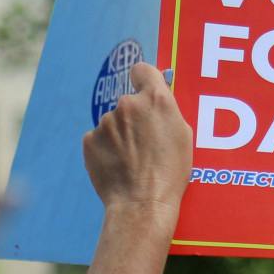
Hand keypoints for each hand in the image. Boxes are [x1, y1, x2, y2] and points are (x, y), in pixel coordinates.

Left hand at [83, 64, 192, 222]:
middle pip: (129, 102)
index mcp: (155, 100)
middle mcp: (128, 104)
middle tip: (145, 141)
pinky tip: (118, 166)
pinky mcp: (89, 140)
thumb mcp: (183, 136)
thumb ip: (168, 111)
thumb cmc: (170, 173)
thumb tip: (157, 102)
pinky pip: (99, 138)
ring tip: (132, 160)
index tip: (146, 91)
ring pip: (113, 122)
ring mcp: (105, 122)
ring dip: (120, 134)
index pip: (142, 70)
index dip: (144, 80)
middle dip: (135, 116)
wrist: (141, 203)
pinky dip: (106, 149)